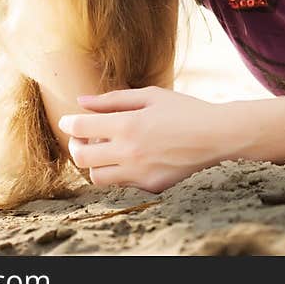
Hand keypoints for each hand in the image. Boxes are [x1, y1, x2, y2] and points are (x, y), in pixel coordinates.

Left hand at [57, 86, 224, 192]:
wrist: (217, 136)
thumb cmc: (184, 110)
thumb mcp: (150, 96)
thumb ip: (112, 100)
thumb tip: (82, 101)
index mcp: (127, 125)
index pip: (80, 128)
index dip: (68, 124)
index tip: (68, 121)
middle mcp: (129, 152)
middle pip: (81, 157)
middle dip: (75, 146)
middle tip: (81, 138)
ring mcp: (139, 173)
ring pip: (97, 177)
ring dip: (95, 163)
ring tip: (105, 149)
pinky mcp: (151, 187)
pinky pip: (122, 183)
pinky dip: (119, 171)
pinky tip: (131, 158)